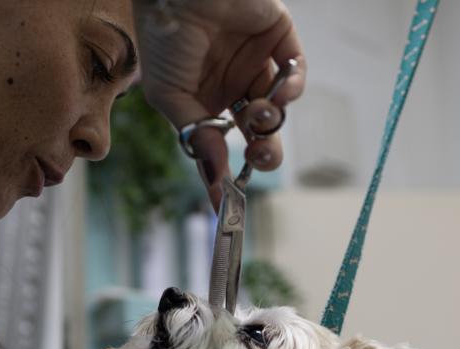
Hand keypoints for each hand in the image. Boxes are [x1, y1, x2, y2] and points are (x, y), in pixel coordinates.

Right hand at [135, 0, 305, 208]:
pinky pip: (295, 72)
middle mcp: (232, 83)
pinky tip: (281, 92)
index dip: (227, 171)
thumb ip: (196, 135)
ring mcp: (257, 61)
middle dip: (264, 152)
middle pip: (257, 132)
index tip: (229, 202)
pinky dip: (293, 87)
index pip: (222, 142)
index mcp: (204, 98)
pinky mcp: (278, 37)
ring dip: (273, 119)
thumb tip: (215, 177)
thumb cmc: (165, 35)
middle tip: (262, 158)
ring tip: (259, 113)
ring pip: (277, 106)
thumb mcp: (170, 94)